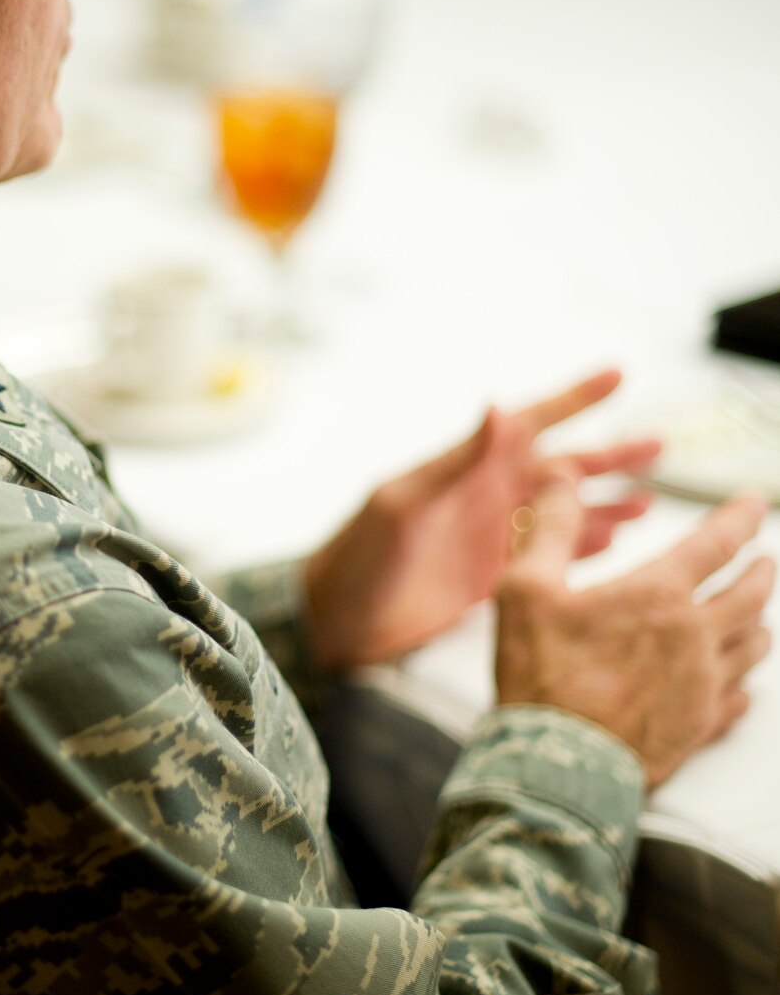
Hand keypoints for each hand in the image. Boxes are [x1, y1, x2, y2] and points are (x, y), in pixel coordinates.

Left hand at [301, 369, 658, 669]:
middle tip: (659, 445)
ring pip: (564, 515)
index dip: (575, 398)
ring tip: (650, 500)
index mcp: (468, 470)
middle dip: (610, 456)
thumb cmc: (357, 555)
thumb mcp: (404, 502)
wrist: (334, 620)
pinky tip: (614, 546)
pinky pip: (551, 555)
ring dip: (605, 506)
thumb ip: (457, 458)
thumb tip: (499, 405)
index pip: (531, 423)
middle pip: (562, 469)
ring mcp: (493, 538)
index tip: (617, 374)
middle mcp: (487, 499)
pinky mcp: (494, 579)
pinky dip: (584, 549)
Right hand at [496, 474, 772, 786]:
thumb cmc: (540, 677)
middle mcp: (693, 637)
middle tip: (763, 558)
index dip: (741, 517)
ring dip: (758, 622)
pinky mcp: (699, 727)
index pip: (716, 543)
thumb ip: (550, 528)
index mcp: (657, 596)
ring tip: (755, 614)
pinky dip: (744, 683)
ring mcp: (702, 686)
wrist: (555, 765)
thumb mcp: (525, 589)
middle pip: (750, 594)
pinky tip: (739, 684)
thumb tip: (559, 477)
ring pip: (753, 646)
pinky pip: (740, 700)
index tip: (755, 503)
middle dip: (760, 569)